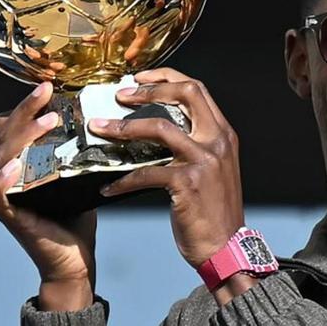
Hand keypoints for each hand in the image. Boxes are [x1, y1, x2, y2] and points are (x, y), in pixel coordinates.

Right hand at [0, 82, 96, 311]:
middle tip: (47, 90)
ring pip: (2, 154)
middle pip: (5, 130)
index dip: (30, 103)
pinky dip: (3, 176)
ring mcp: (2, 192)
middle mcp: (4, 172)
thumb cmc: (76, 213)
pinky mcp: (7, 213)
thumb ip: (78, 147)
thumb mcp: (78, 172)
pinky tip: (16, 164)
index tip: (53, 84)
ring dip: (25, 134)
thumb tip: (102, 114)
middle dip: (26, 108)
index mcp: (18, 159)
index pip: (14, 122)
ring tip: (49, 120)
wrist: (74, 258)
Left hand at [89, 68, 251, 301]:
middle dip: (149, 89)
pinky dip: (123, 180)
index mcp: (223, 134)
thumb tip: (158, 129)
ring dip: (124, 126)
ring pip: (159, 127)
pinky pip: (146, 173)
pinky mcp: (187, 183)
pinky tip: (108, 188)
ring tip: (100, 127)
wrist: (227, 248)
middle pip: (185, 94)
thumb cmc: (215, 211)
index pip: (197, 89)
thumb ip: (195, 145)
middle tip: (120, 95)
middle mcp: (217, 141)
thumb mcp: (214, 169)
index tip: (141, 78)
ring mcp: (204, 160)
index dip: (167, 77)